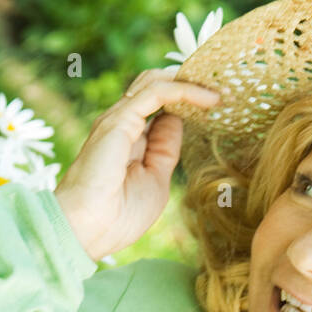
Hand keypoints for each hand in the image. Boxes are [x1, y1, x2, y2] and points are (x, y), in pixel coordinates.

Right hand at [53, 69, 220, 261]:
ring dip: (191, 82)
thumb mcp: (156, 180)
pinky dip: (184, 90)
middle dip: (191, 83)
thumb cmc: (117, 216)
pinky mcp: (120, 120)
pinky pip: (157, 93)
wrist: (87, 230)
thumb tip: (178, 120)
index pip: (159, 104)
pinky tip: (208, 99)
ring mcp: (119, 119)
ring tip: (220, 90)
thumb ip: (166, 150)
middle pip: (157, 85)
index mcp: (129, 138)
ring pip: (156, 82)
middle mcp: (122, 123)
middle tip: (224, 89)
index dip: (187, 99)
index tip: (219, 103)